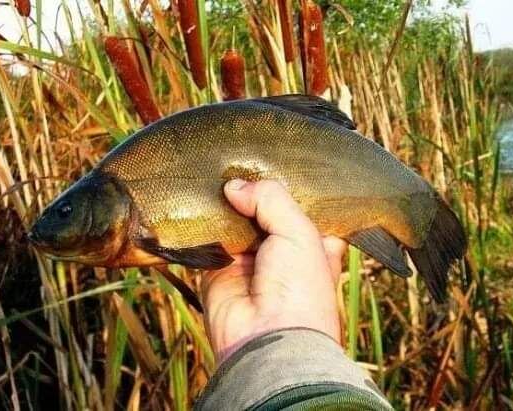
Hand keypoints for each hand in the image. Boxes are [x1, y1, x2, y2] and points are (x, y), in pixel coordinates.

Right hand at [201, 179, 347, 363]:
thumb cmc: (300, 290)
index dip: (289, 186)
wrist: (268, 340)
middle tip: (239, 160)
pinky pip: (208, 238)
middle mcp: (281, 249)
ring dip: (226, 203)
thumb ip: (271, 199)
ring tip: (217, 171)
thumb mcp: (300, 232)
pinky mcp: (219, 268)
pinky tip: (200, 198)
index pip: (302, 207)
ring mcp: (249, 259)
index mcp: (312, 242)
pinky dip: (203, 222)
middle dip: (253, 191)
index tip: (273, 161)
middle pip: (264, 210)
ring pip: (234, 221)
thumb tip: (235, 187)